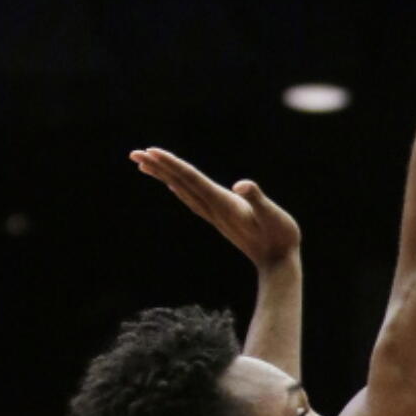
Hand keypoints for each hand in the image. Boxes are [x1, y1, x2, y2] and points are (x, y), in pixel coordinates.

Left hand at [130, 147, 300, 269]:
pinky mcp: (220, 218)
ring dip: (163, 176)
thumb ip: (257, 199)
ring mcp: (215, 215)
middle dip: (158, 167)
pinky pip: (192, 199)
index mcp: (223, 203)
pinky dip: (178, 188)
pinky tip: (173, 184)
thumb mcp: (273, 215)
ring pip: (182, 190)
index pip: (191, 178)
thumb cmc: (281, 237)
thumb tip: (240, 185)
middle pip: (179, 183)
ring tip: (145, 165)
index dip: (171, 164)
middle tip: (134, 154)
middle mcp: (214, 208)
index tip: (151, 152)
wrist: (278, 263)